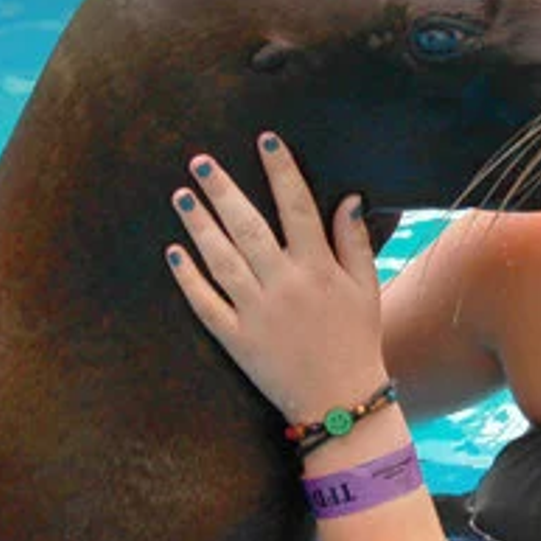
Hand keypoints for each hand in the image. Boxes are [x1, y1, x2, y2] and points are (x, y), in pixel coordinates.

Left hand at [165, 133, 385, 422]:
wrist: (340, 401)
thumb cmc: (357, 340)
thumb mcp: (366, 287)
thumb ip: (353, 240)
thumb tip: (347, 196)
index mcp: (318, 268)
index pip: (297, 207)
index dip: (281, 170)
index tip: (265, 139)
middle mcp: (284, 285)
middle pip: (247, 226)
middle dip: (222, 190)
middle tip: (200, 161)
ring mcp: (256, 313)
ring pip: (220, 259)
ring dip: (198, 225)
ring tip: (181, 195)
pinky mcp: (236, 340)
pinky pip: (206, 303)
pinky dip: (188, 278)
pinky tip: (174, 253)